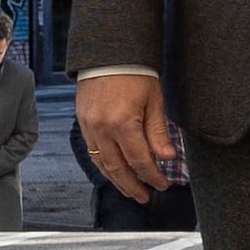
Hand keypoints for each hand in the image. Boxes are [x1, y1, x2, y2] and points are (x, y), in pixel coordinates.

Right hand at [74, 71, 181, 203]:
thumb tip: (168, 158)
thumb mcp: (154, 101)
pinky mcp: (82, 122)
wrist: (108, 53)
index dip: (152, 176)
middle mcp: (102, 128)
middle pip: (118, 168)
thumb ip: (158, 133)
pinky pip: (91, 151)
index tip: (162, 184)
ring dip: (116, 180)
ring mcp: (89, 126)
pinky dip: (103, 165)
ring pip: (101, 164)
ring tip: (130, 191)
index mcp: (123, 123)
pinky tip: (113, 172)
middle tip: (145, 197)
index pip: (139, 160)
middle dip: (133, 186)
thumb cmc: (134, 73)